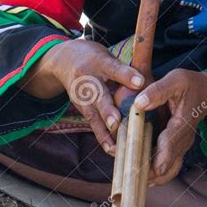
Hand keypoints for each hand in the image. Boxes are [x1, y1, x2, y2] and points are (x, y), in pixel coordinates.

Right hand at [27, 40, 144, 154]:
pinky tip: (113, 150)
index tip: (140, 81)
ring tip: (115, 145)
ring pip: (94, 115)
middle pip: (98, 97)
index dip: (126, 75)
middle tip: (116, 122)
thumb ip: (125, 70)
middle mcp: (87, 81)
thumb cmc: (93, 58)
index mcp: (97, 63)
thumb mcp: (108, 57)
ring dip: (105, 131)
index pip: (112, 68)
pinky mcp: (83, 110)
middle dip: (107, 110)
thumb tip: (143, 82)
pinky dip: (103, 138)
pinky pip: (94, 124)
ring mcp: (82, 97)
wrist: (64, 61)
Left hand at [133, 68, 206, 185]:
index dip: (160, 157)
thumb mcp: (176, 79)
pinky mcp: (177, 151)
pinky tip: (138, 178)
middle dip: (148, 172)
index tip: (148, 170)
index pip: (171, 143)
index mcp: (183, 122)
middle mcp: (184, 140)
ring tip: (130, 181)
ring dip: (150, 178)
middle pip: (167, 163)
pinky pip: (167, 169)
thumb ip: (158, 90)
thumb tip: (139, 103)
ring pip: (167, 171)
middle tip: (129, 179)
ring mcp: (182, 148)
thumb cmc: (189, 85)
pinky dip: (154, 175)